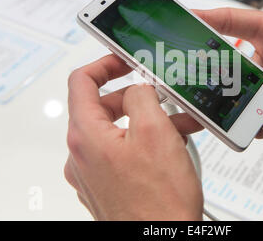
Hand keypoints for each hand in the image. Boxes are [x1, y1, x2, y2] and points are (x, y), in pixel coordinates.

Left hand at [64, 55, 202, 219]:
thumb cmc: (158, 203)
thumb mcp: (155, 132)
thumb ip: (142, 96)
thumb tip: (138, 86)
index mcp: (86, 136)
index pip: (81, 81)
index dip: (104, 64)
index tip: (124, 60)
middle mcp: (82, 155)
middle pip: (104, 107)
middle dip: (138, 98)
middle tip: (164, 97)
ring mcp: (93, 173)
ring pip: (119, 131)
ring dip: (149, 122)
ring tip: (180, 125)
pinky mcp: (108, 186)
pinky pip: (123, 152)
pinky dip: (145, 143)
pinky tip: (172, 147)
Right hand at [195, 0, 262, 129]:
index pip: (233, 23)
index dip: (206, 20)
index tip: (183, 20)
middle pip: (229, 66)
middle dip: (205, 72)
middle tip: (184, 81)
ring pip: (244, 95)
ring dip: (226, 103)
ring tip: (207, 110)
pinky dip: (255, 123)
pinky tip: (246, 125)